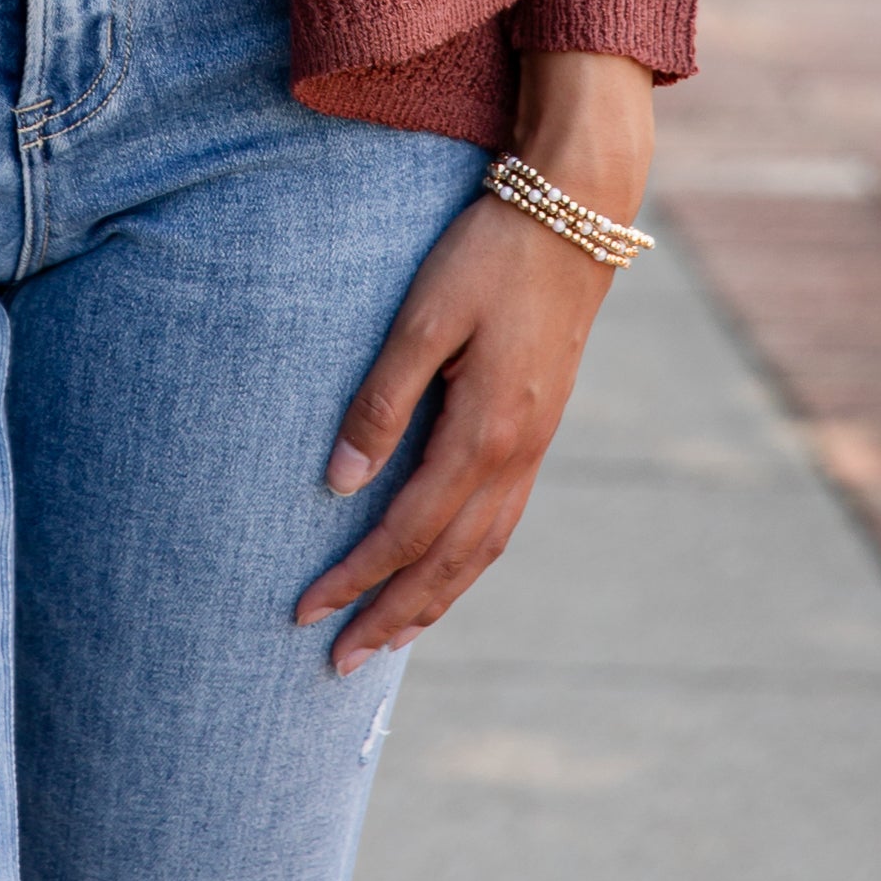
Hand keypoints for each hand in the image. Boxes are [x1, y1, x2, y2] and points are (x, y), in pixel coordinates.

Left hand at [296, 52, 652, 672]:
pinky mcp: (539, 431)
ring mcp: (535, 447)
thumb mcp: (425, 316)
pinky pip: (501, 524)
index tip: (305, 611)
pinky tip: (443, 572)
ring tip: (386, 639)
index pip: (407, 531)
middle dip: (391, 616)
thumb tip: (337, 484)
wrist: (575, 215)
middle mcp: (516, 455)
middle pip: (448, 564)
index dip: (355, 577)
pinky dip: (466, 565)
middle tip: (337, 665)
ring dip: (432, 603)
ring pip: (481, 553)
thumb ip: (382, 400)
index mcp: (484, 432)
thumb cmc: (488, 255)